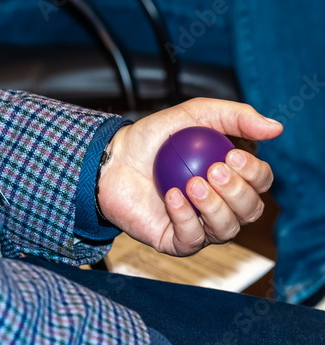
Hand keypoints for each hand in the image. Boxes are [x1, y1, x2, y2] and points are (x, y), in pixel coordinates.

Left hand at [97, 98, 282, 255]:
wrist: (114, 159)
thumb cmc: (154, 138)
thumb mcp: (196, 114)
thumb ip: (236, 117)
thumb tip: (277, 128)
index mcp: (230, 178)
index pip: (260, 183)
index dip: (254, 173)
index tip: (232, 155)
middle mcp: (220, 205)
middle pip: (251, 210)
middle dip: (237, 191)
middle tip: (212, 169)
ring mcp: (200, 225)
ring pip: (227, 230)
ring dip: (215, 206)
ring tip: (193, 183)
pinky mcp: (176, 240)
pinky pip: (192, 239)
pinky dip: (185, 218)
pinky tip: (172, 196)